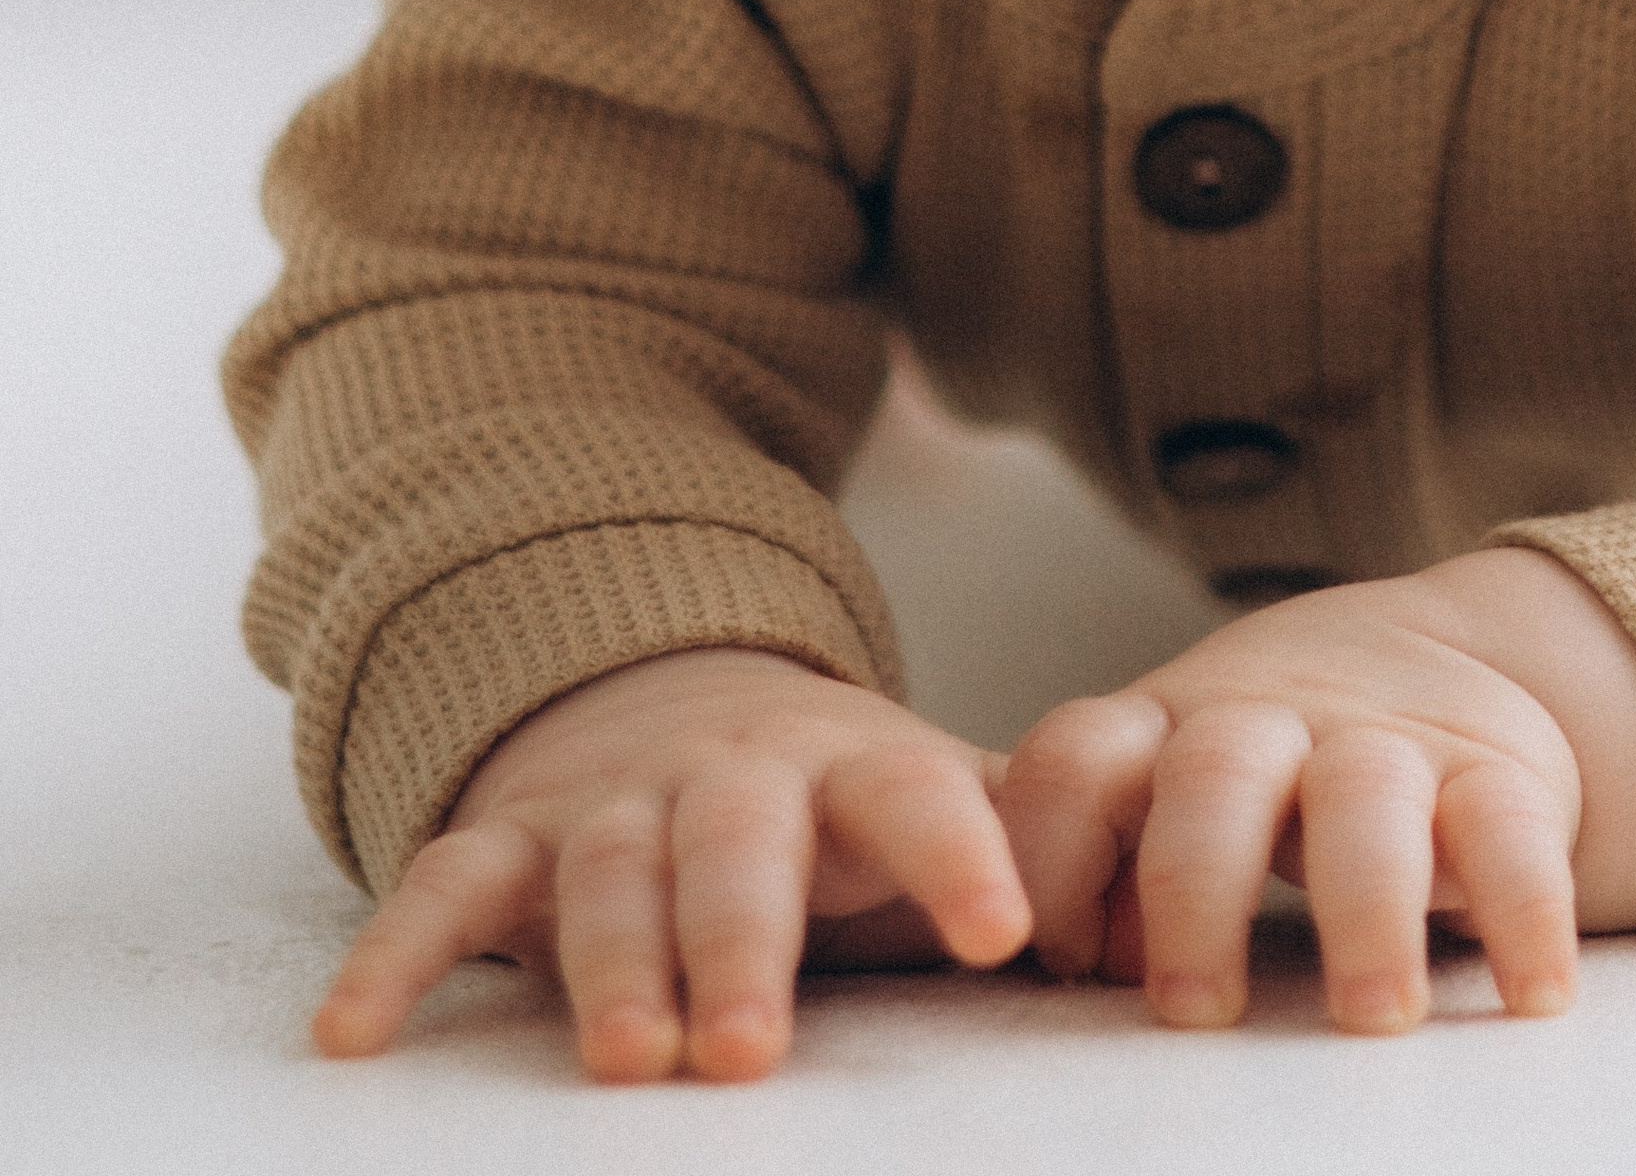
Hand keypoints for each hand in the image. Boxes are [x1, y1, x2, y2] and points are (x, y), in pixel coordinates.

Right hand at [311, 647, 1030, 1080]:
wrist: (680, 699)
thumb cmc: (838, 803)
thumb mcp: (933, 801)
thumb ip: (1032, 844)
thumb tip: (1155, 918)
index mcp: (853, 767)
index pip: (918, 791)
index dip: (962, 851)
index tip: (1009, 934)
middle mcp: (730, 776)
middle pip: (736, 845)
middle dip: (743, 944)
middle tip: (749, 1054)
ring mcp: (611, 801)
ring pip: (604, 869)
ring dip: (610, 963)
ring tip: (626, 1063)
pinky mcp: (508, 837)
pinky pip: (441, 886)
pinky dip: (396, 955)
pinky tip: (351, 1038)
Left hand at [998, 546, 1635, 1034]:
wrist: (1432, 657)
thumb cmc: (1265, 768)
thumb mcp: (1173, 786)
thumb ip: (1116, 861)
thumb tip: (1082, 964)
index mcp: (1166, 728)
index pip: (1076, 761)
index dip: (1048, 852)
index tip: (1057, 959)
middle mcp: (1266, 720)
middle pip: (1213, 777)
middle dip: (1194, 888)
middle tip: (1194, 1009)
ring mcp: (1384, 738)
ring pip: (1366, 796)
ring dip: (1364, 908)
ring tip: (1372, 1014)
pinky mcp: (1493, 769)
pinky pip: (1512, 831)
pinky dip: (1524, 910)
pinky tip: (1530, 994)